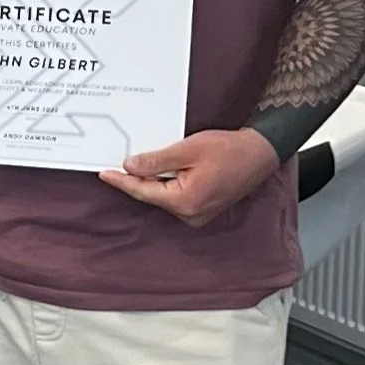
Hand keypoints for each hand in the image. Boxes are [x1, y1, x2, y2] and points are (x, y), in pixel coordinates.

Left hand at [99, 128, 279, 227]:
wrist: (261, 153)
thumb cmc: (230, 150)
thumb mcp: (188, 150)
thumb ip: (156, 161)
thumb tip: (130, 167)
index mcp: (185, 201)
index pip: (143, 191)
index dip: (121, 181)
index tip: (104, 174)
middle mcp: (191, 214)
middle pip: (152, 195)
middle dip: (136, 179)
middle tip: (117, 163)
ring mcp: (198, 215)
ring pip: (163, 196)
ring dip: (153, 180)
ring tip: (141, 162)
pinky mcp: (203, 209)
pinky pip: (175, 196)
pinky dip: (166, 183)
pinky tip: (161, 169)